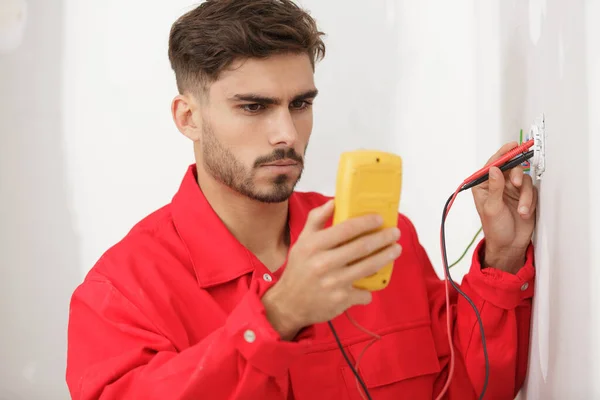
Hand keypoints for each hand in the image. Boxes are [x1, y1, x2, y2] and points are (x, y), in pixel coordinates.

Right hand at [262, 200, 401, 339]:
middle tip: (395, 233)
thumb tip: (335, 201)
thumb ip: (316, 219)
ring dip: (386, 256)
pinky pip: (365, 291)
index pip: (346, 228)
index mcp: (313, 245)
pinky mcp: (341, 300)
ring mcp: (333, 283)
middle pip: (362, 247)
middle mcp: (323, 263)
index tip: (379, 218)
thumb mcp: (302, 241)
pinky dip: (372, 286)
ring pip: (368, 267)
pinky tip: (374, 280)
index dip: (366, 222)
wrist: (290, 303)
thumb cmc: (299, 269)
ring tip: (396, 249)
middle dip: (383, 238)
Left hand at [472, 142, 537, 273]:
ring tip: (521, 209)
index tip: (512, 146)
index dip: (502, 154)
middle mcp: (498, 185)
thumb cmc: (495, 229)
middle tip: (518, 183)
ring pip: (525, 179)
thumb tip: (494, 169)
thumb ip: (495, 188)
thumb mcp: (492, 208)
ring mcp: (512, 190)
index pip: (493, 165)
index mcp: (484, 186)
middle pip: (512, 168)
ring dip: (525, 195)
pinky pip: (532, 191)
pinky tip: (524, 212)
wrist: (509, 244)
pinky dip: (530, 201)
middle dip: (517, 175)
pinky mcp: (525, 196)